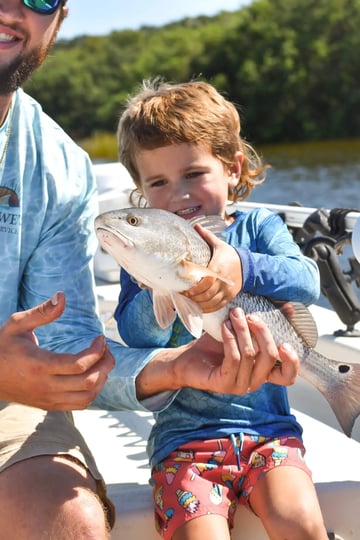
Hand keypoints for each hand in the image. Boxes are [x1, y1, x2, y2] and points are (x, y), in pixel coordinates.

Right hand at [0, 292, 114, 409]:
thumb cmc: (3, 346)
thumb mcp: (17, 324)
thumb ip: (42, 312)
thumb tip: (62, 296)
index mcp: (39, 365)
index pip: (79, 364)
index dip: (97, 351)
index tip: (100, 338)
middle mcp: (45, 386)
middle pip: (89, 382)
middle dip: (105, 363)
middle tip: (106, 348)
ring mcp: (48, 399)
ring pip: (88, 396)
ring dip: (102, 378)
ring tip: (102, 361)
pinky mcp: (49, 405)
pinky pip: (80, 404)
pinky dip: (93, 391)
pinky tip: (92, 374)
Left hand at [136, 307, 298, 398]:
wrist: (187, 358)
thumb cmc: (215, 345)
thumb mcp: (243, 331)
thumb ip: (263, 323)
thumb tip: (290, 307)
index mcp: (263, 371)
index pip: (288, 376)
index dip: (293, 361)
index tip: (285, 340)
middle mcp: (254, 381)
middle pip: (270, 357)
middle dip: (262, 331)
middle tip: (249, 315)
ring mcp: (239, 385)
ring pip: (250, 354)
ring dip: (242, 330)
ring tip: (233, 315)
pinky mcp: (223, 383)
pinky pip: (233, 358)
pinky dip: (230, 339)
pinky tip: (224, 327)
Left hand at [184, 225, 242, 312]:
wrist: (247, 266)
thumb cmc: (229, 255)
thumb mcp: (219, 244)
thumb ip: (206, 236)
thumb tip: (195, 225)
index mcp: (218, 267)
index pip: (205, 280)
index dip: (194, 286)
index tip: (183, 287)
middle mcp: (223, 281)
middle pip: (206, 293)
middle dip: (193, 296)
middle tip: (182, 295)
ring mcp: (227, 291)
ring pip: (211, 301)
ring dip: (198, 303)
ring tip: (188, 301)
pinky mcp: (229, 297)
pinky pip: (217, 306)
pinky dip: (207, 309)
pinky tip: (198, 307)